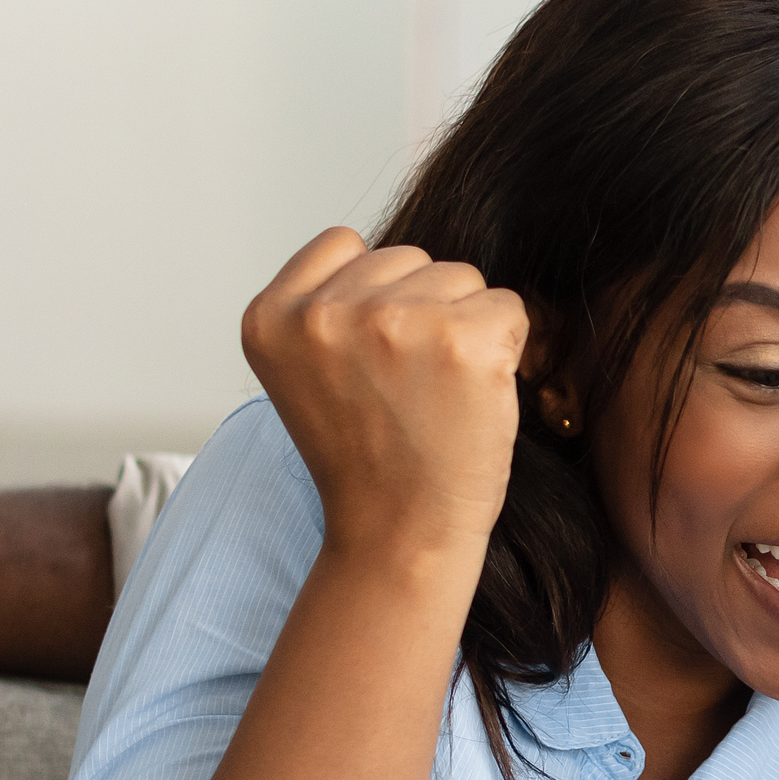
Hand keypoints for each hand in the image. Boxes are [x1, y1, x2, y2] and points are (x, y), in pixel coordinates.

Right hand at [241, 229, 530, 569]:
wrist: (399, 535)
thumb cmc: (367, 457)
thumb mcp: (309, 370)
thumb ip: (329, 304)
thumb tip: (396, 258)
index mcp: (270, 316)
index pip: (345, 244)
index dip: (373, 297)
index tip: (370, 362)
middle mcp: (323, 312)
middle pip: (409, 258)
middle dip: (421, 311)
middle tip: (408, 389)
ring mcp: (392, 321)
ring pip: (460, 278)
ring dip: (463, 327)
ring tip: (437, 394)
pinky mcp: (461, 339)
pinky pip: (508, 308)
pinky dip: (507, 349)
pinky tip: (473, 397)